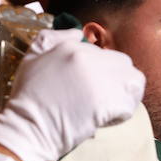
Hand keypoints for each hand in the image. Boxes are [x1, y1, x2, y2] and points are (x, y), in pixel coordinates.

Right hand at [0, 29, 145, 160]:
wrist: (27, 128)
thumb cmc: (27, 96)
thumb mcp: (32, 56)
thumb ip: (54, 38)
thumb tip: (78, 32)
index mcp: (73, 48)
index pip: (100, 51)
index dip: (98, 68)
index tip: (87, 85)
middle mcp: (90, 60)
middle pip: (122, 62)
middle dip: (116, 78)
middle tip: (104, 95)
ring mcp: (100, 82)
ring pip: (134, 80)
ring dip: (127, 91)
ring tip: (113, 104)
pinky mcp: (107, 104)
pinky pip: (130, 104)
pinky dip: (122, 112)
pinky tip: (107, 118)